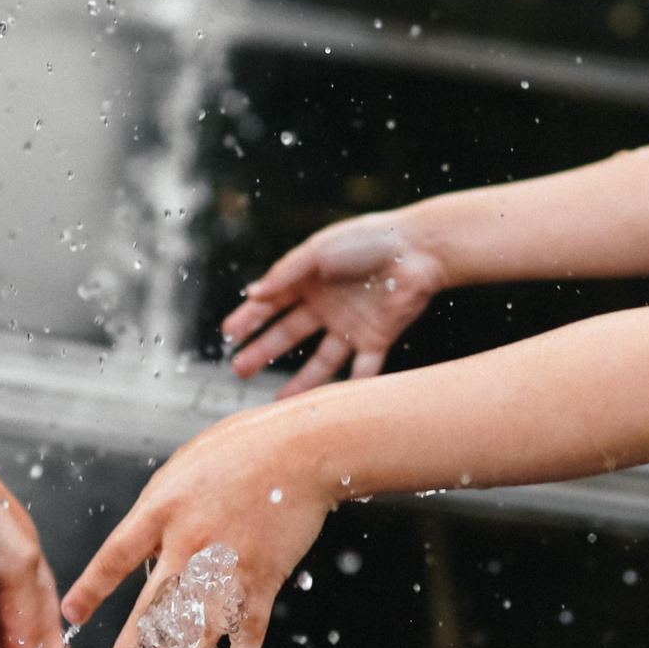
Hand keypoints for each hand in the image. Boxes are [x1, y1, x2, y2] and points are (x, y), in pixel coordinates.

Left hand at [60, 400, 334, 647]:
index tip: (71, 614)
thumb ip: (161, 507)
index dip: (91, 589)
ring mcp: (227, 565)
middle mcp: (189, 544)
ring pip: (196, 630)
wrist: (302, 449)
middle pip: (151, 610)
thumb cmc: (242, 448)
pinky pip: (248, 628)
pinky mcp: (264, 577)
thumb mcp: (182, 466)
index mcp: (162, 510)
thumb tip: (146, 537)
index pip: (115, 557)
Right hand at [223, 210, 447, 395]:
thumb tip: (253, 293)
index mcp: (309, 281)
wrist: (420, 249)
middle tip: (238, 370)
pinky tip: (332, 407)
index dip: (249, 318)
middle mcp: (326, 305)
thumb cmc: (368, 240)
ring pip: (320, 360)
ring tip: (277, 401)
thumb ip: (286, 273)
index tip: (228, 335)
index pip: (271, 304)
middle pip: (288, 334)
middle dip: (262, 352)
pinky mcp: (377, 338)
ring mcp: (351, 324)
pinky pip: (362, 369)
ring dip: (299, 381)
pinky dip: (351, 389)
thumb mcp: (319, 251)